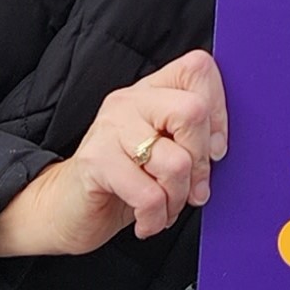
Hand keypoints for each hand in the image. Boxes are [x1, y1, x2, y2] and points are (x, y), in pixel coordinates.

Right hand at [0, 51, 226, 258]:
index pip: (199, 69)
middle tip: (194, 187)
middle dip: (202, 161)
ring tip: (168, 207)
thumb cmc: (128, 179)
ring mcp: (110, 128)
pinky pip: (150, 194)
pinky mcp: (96, 162)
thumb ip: (194, 138)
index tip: (216, 148)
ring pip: (177, 161)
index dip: (219, 110)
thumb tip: (222, 147)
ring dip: (179, 196)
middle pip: (193, 111)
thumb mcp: (167, 150)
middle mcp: (130, 100)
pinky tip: (149, 220)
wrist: (68, 208)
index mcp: (153, 89)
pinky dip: (157, 216)